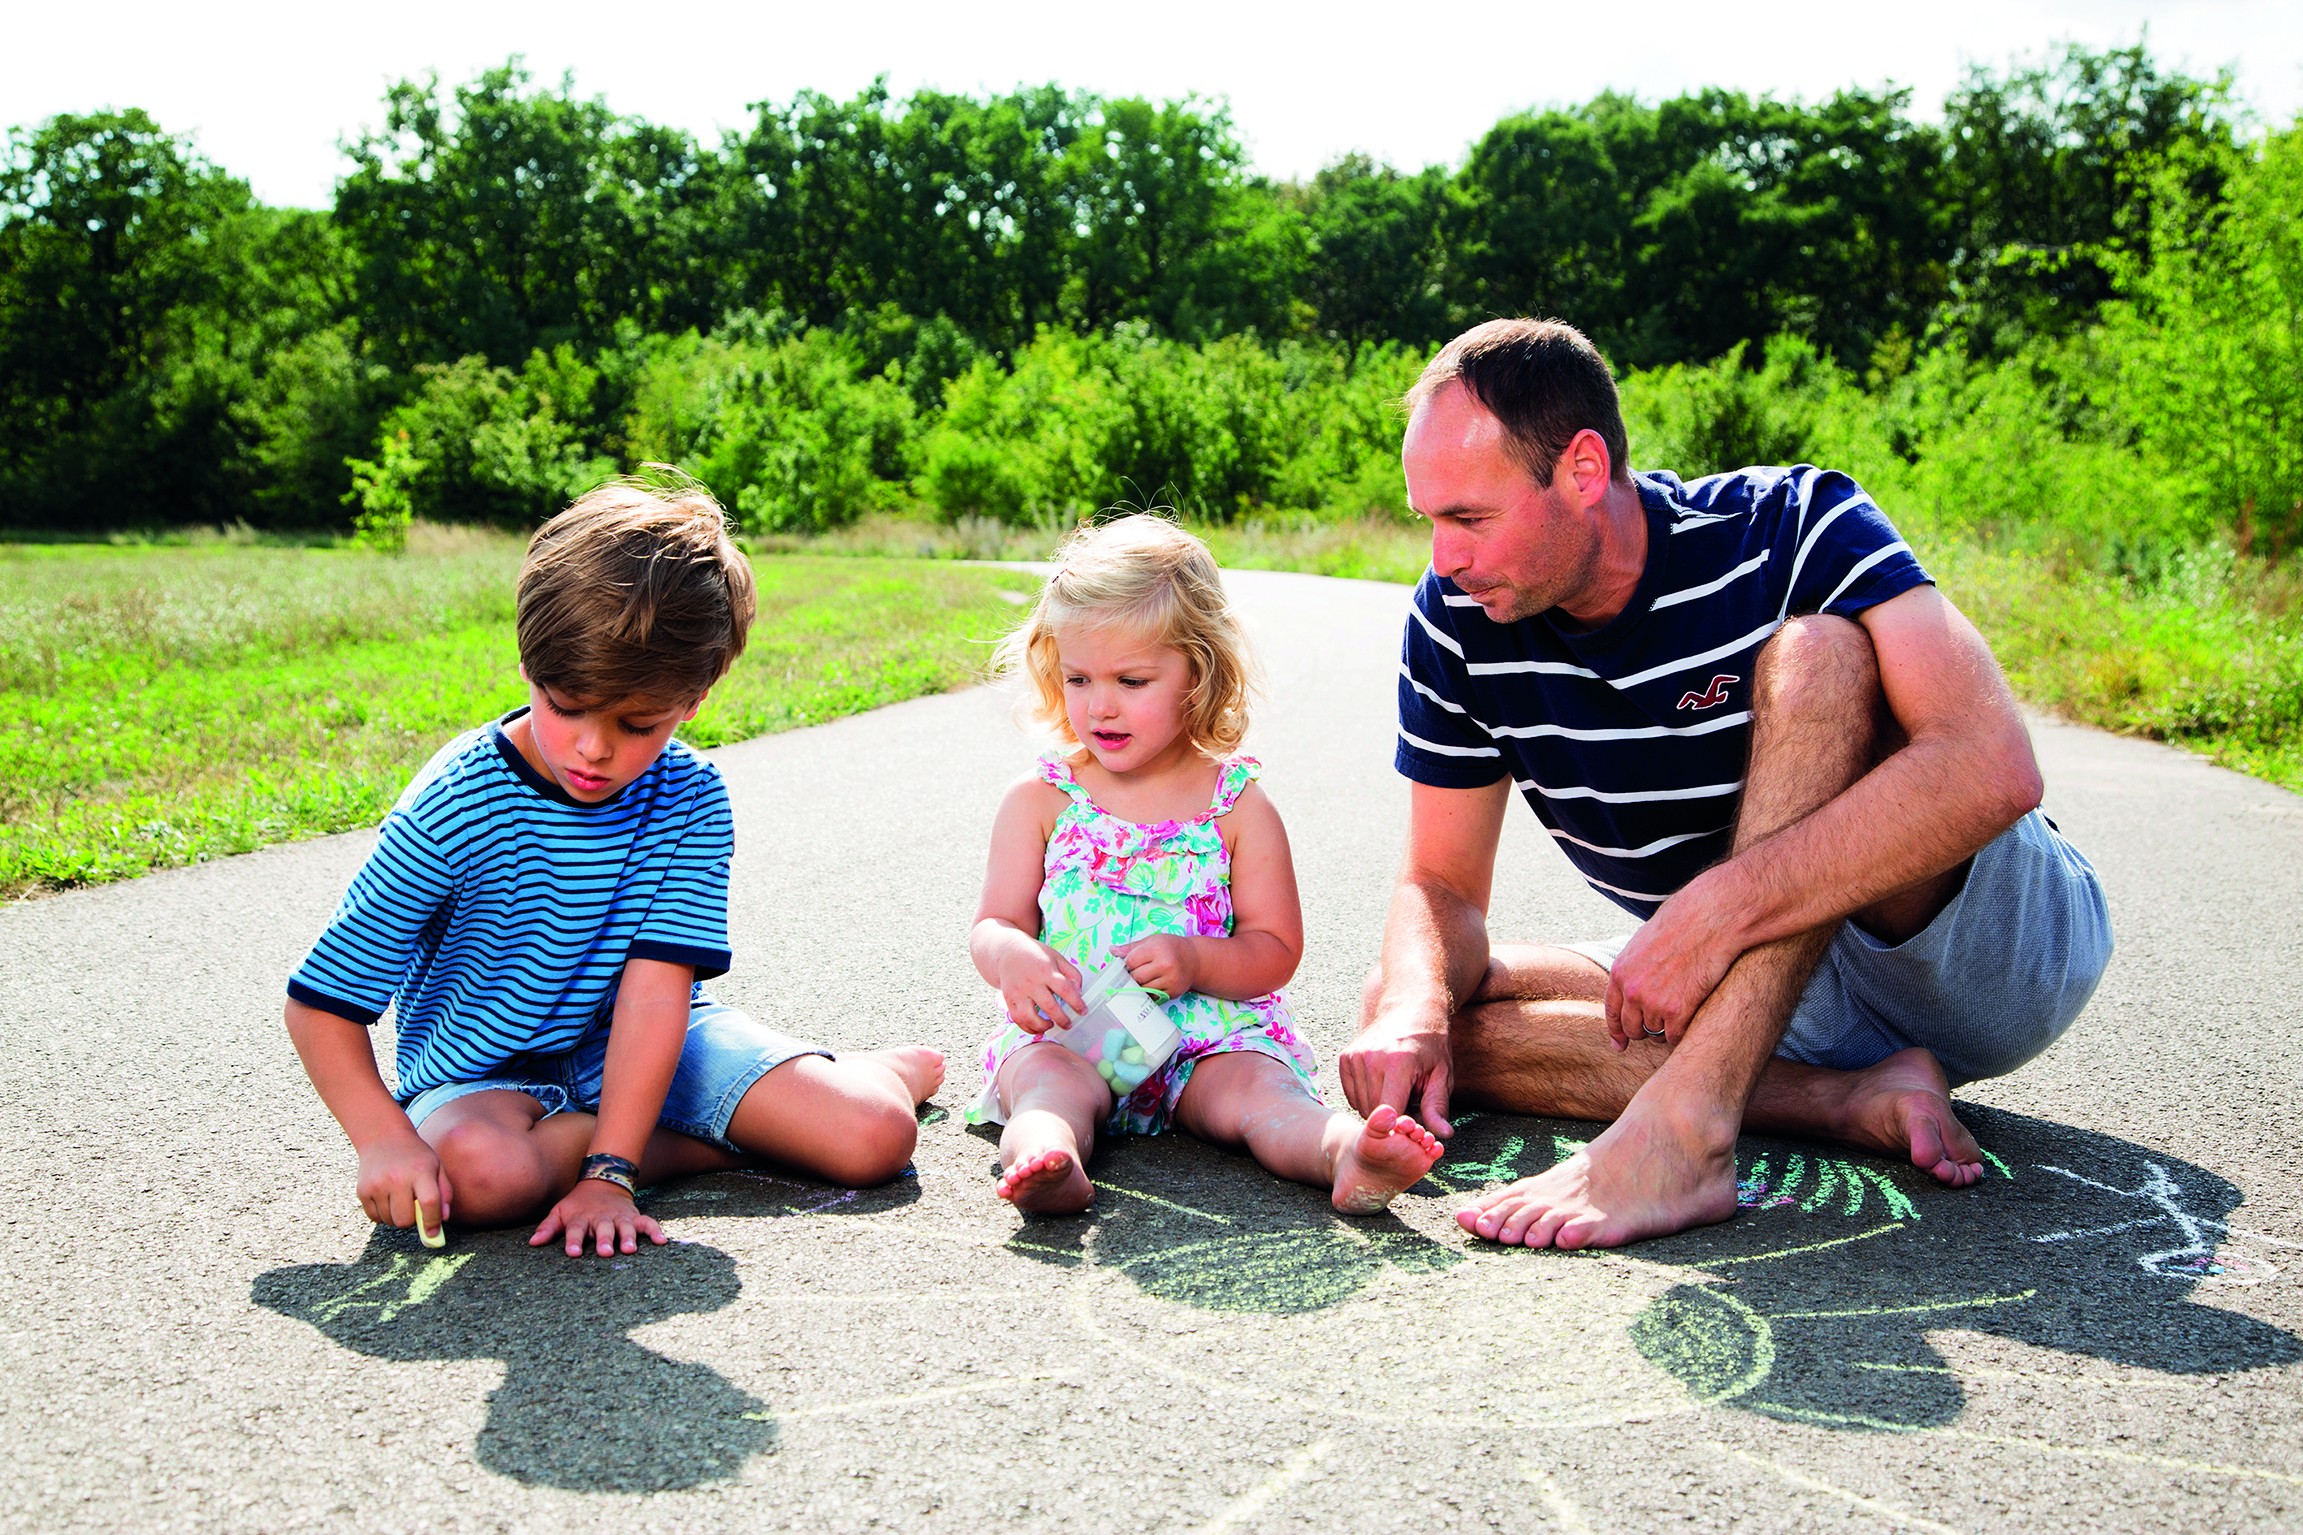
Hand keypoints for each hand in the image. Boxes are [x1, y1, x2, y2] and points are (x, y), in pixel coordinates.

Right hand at [356, 1129, 450, 1232]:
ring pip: (389, 1221)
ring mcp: (377, 1185)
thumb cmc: (415, 1156)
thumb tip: (443, 1220)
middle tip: (414, 1208)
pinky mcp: (362, 1191)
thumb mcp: (437, 1166)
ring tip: (400, 1198)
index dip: (432, 1222)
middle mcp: (397, 1178)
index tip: (432, 1233)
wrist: (383, 1138)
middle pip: (405, 1220)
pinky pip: (375, 1218)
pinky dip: (383, 1215)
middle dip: (412, 1220)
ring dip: (397, 1216)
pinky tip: (387, 1198)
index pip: (429, 1203)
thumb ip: (444, 1193)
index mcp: (420, 1171)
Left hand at [532, 1177, 666, 1257]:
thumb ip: (548, 1228)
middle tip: (605, 1252)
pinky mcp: (634, 1216)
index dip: (574, 1241)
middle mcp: (601, 1219)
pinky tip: (662, 1241)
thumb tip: (532, 1243)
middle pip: (603, 1229)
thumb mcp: (560, 1212)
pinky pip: (647, 1223)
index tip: (573, 1253)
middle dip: (605, 1240)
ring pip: (625, 1227)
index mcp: (580, 1219)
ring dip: (628, 1237)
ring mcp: (619, 1217)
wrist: (603, 1181)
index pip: (575, 1230)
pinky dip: (655, 1230)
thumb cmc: (577, 1205)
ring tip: (630, 1249)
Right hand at [996, 941, 1085, 1033]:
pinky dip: (1027, 1027)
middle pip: (1049, 1006)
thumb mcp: (1057, 957)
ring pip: (1030, 1017)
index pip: (1065, 989)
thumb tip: (1079, 991)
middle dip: (1062, 1020)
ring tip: (1051, 1025)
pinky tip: (1036, 1027)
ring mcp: (1018, 992)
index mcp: (1046, 971)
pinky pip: (1017, 1019)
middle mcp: (1031, 982)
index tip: (1083, 1011)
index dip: (1076, 1002)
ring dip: (1043, 1026)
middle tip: (1068, 1024)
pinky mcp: (1008, 999)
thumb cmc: (1036, 955)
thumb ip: (1071, 973)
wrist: (1007, 952)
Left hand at [1114, 935, 1195, 1000]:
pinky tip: (1152, 984)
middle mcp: (1165, 965)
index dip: (1127, 963)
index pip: (1131, 961)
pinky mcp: (1173, 993)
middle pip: (1136, 977)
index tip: (1130, 963)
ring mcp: (1170, 981)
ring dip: (1140, 985)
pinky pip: (1153, 997)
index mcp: (1158, 949)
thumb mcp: (1152, 941)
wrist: (1195, 959)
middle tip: (1136, 971)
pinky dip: (1149, 993)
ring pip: (1143, 989)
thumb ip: (1131, 947)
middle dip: (1133, 975)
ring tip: (1145, 977)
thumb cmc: (1171, 947)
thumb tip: (1112, 951)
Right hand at [1337, 1006, 1455, 1137]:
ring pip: (1361, 1106)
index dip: (1401, 1127)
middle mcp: (1371, 1058)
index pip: (1390, 1113)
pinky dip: (1366, 1098)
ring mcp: (1355, 1057)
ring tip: (1397, 1093)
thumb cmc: (1430, 1045)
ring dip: (1378, 1109)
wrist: (1410, 1010)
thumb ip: (1437, 1107)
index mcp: (1398, 1063)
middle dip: (1391, 1119)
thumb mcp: (1442, 1075)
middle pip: (1374, 1112)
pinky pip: (1351, 1095)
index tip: (1413, 1127)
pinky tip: (1382, 1086)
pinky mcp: (1345, 1057)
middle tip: (1409, 1105)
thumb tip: (1443, 1135)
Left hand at [1605, 881, 1741, 1048]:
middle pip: (1633, 1028)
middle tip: (1659, 1027)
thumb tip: (1636, 984)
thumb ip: (1636, 967)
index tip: (1620, 1045)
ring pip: (1657, 1032)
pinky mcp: (1677, 1011)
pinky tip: (1693, 1018)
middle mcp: (1632, 991)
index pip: (1612, 1011)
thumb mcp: (1645, 942)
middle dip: (1644, 1031)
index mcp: (1620, 972)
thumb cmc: (1683, 924)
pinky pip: (1675, 1036)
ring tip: (1684, 1007)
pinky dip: (1684, 1032)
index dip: (1616, 1031)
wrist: (1709, 920)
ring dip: (1669, 1027)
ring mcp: (1653, 1003)